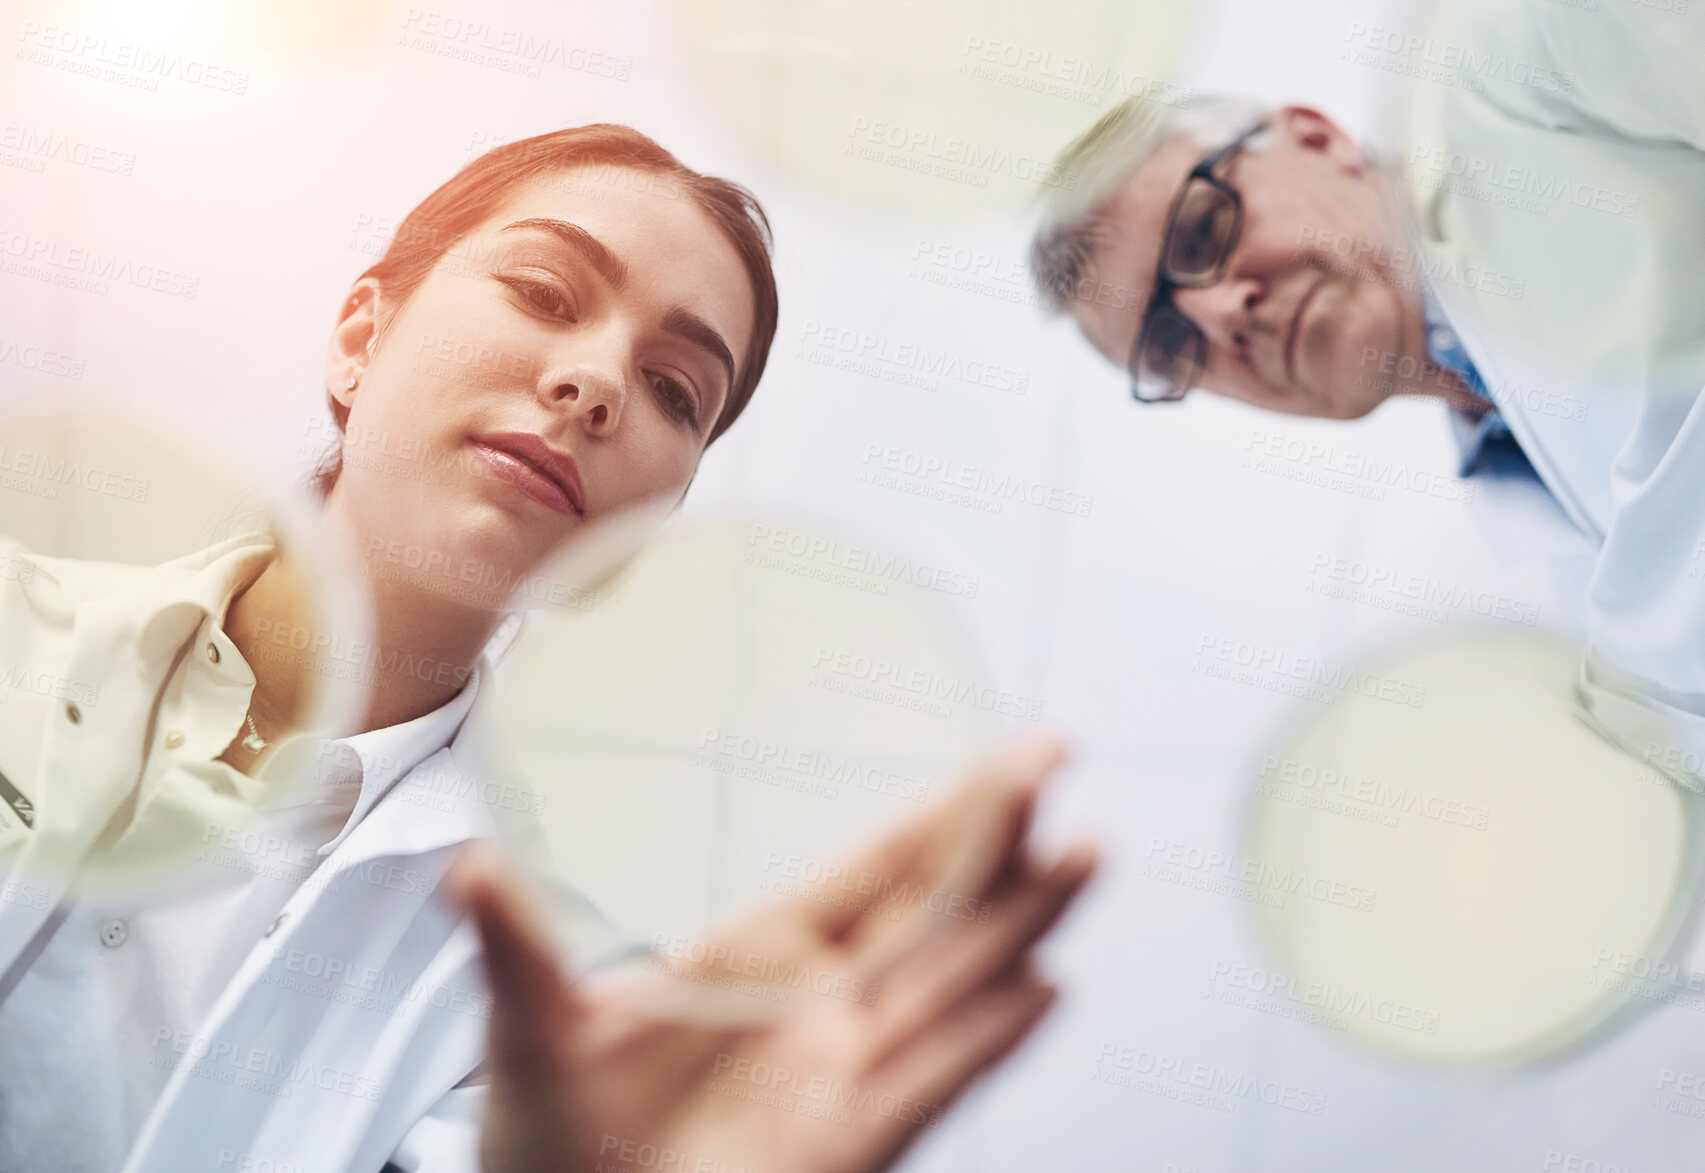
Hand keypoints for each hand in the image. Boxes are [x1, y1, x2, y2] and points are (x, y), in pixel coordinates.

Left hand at [446, 734, 1097, 1172]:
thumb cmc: (553, 1135)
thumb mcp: (532, 1028)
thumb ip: (515, 945)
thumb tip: (462, 865)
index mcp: (762, 952)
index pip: (876, 868)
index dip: (944, 813)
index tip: (1007, 760)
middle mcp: (821, 1004)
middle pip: (933, 909)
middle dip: (999, 841)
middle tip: (1058, 765)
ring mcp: (842, 1071)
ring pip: (951, 982)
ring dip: (1016, 922)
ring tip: (1081, 857)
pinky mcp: (847, 1142)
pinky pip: (932, 1081)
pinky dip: (988, 1039)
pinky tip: (1042, 990)